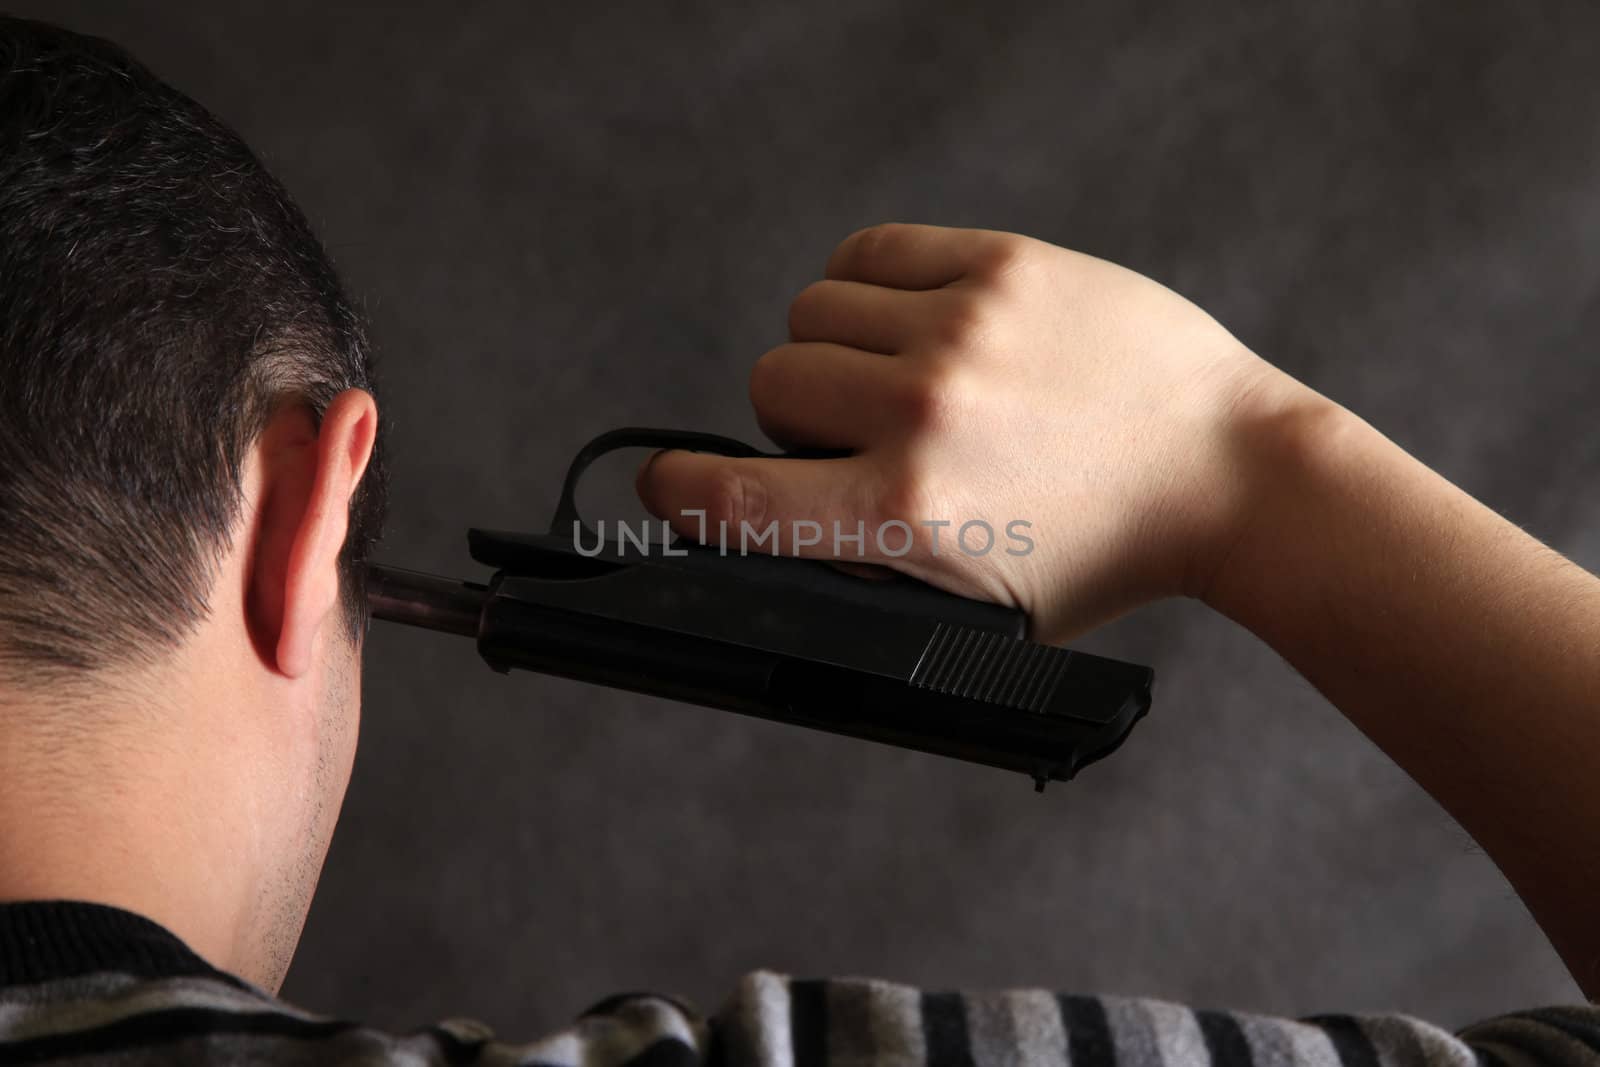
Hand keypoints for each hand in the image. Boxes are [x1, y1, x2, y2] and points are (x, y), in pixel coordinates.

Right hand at [636, 222, 1314, 642]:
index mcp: (907, 515)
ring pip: (811, 310)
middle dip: (795, 419)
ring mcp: (963, 328)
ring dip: (835, 348)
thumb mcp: (978, 608)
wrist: (1227, 471)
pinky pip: (870, 252)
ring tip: (903, 377)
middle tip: (861, 440)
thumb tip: (767, 530)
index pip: (731, 498)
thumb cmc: (1104, 553)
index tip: (666, 487)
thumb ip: (867, 571)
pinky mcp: (1001, 264)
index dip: (675, 494)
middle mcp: (923, 413)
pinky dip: (870, 285)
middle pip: (769, 383)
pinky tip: (914, 319)